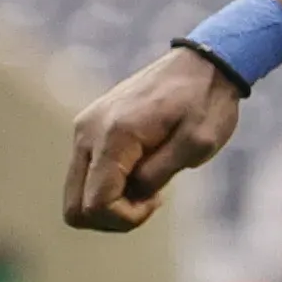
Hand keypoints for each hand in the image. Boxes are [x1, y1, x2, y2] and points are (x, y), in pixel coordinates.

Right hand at [63, 44, 247, 230]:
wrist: (201, 63)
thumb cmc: (206, 103)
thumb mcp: (196, 145)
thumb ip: (158, 174)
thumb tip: (129, 194)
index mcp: (115, 135)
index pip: (96, 204)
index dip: (126, 218)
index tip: (158, 200)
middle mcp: (89, 131)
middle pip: (75, 207)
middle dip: (112, 218)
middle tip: (149, 200)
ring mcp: (84, 128)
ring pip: (76, 194)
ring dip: (110, 203)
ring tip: (148, 185)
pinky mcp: (89, 127)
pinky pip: (85, 174)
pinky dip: (108, 186)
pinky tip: (140, 171)